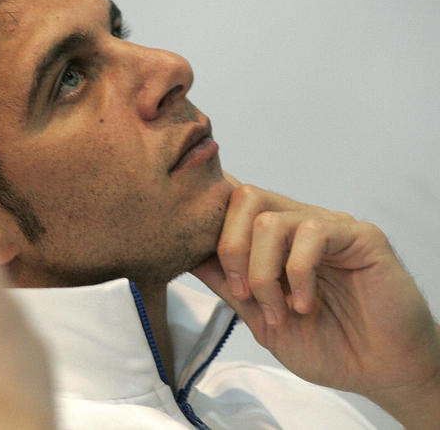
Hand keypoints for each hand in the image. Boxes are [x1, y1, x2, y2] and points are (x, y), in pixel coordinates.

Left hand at [191, 183, 439, 428]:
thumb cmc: (326, 344)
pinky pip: (312, 233)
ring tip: (278, 311)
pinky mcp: (360, 236)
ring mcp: (328, 226)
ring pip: (270, 219)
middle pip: (244, 197)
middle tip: (243, 294)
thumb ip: (228, 284)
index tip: (193, 256)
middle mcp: (298, 224)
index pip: (232, 204)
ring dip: (263, 273)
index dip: (209, 221)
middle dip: (230, 248)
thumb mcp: (259, 317)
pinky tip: (305, 304)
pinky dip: (297, 274)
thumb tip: (188, 255)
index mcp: (272, 239)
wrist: (380, 371)